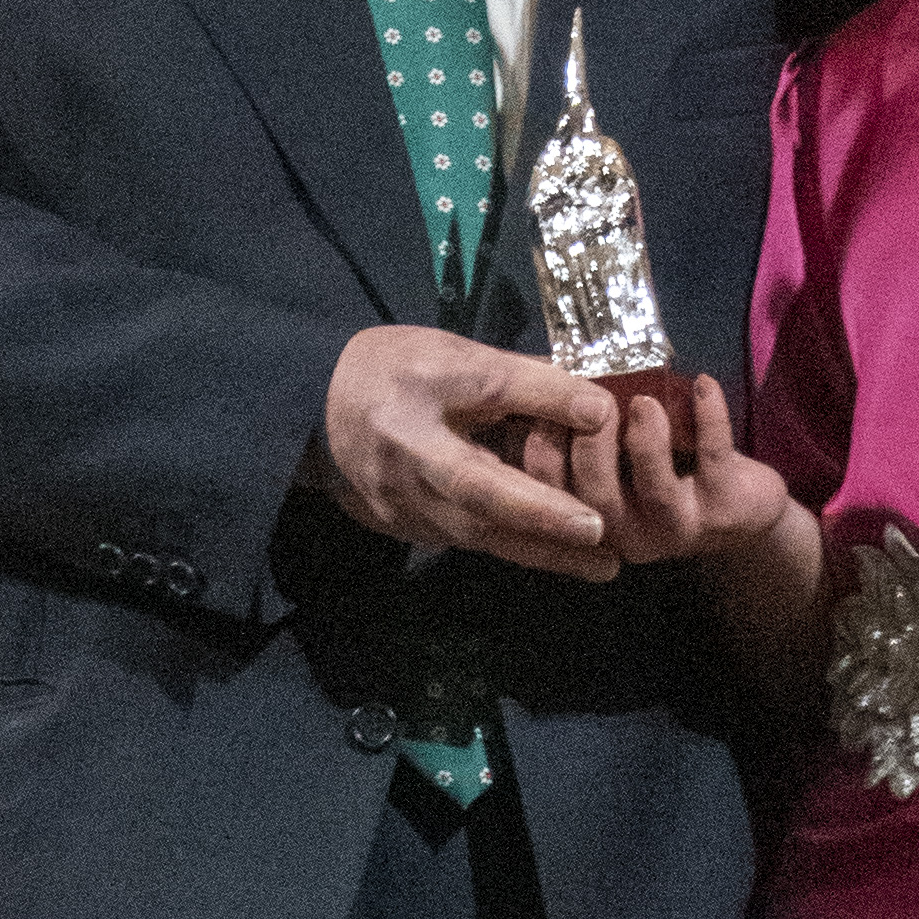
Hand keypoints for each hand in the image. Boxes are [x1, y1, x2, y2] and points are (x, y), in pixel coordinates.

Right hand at [317, 327, 620, 576]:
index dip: (542, 399)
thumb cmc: (395, 373)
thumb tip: (595, 404)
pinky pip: (468, 539)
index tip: (601, 412)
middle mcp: (409, 455)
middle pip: (480, 491)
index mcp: (420, 392)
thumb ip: (522, 379)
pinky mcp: (407, 527)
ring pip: (478, 532)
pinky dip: (516, 547)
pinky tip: (560, 555)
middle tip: (601, 532)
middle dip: (541, 515)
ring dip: (541, 551)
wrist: (316, 412)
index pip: (488, 389)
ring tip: (601, 564)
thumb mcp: (452, 355)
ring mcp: (403, 502)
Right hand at [512, 375, 800, 570]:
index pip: (551, 495)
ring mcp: (677, 527)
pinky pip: (714, 460)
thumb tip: (546, 371)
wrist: (742, 514)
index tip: (541, 404)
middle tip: (595, 402)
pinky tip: (704, 384)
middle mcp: (627, 534)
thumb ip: (584, 428)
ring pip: (656, 490)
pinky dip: (710, 419)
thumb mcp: (619, 455)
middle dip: (590, 445)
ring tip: (646, 401)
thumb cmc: (668, 472)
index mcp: (590, 517)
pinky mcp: (724, 509)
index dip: (540, 452)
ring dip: (648, 441)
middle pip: (595, 498)